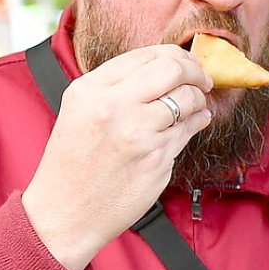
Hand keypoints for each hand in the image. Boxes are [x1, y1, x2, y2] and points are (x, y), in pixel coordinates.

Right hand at [22, 45, 213, 269]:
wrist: (65, 214)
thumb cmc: (72, 165)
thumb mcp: (78, 111)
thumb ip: (115, 87)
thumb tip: (163, 67)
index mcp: (90, 89)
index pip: (146, 55)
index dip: (175, 56)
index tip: (185, 64)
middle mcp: (114, 106)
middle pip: (173, 69)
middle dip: (195, 70)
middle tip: (202, 80)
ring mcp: (138, 133)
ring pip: (187, 99)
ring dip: (198, 99)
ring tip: (195, 106)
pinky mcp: (157, 159)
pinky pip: (189, 129)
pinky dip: (198, 121)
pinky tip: (195, 121)